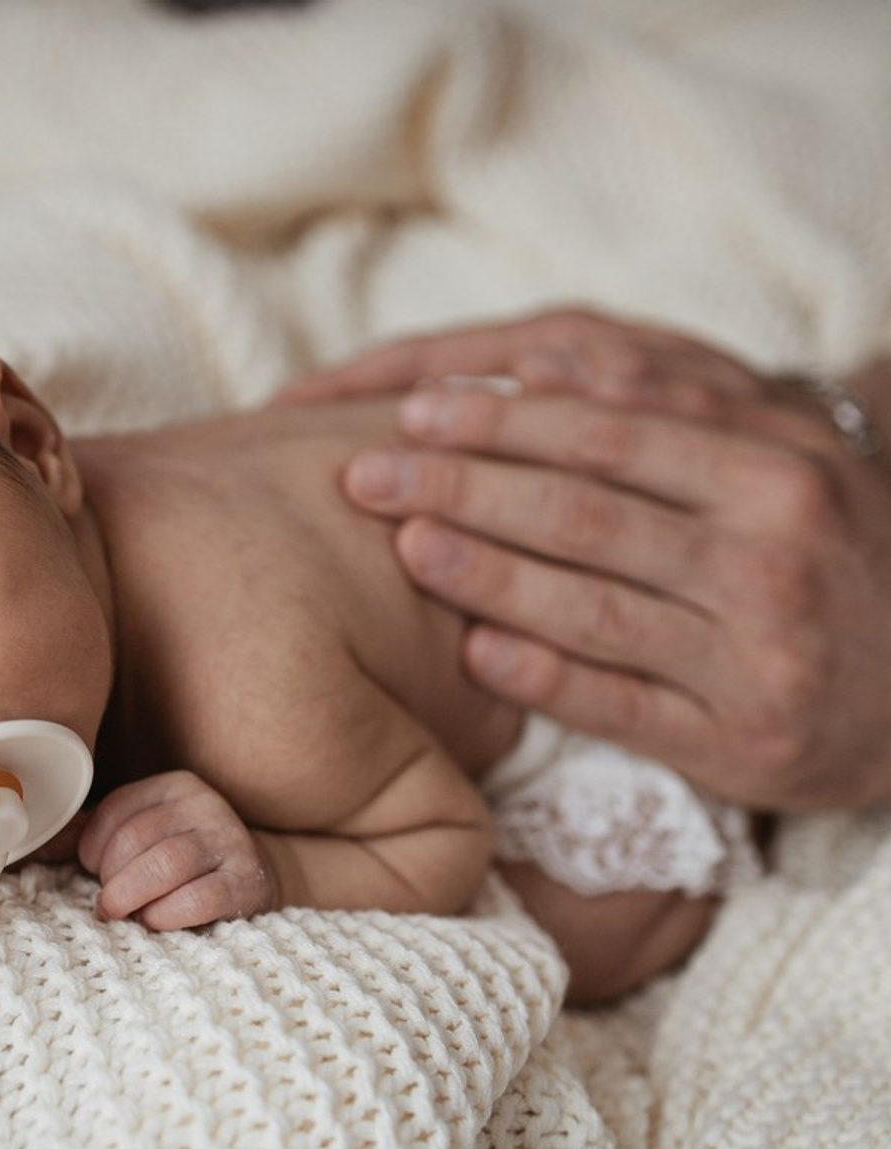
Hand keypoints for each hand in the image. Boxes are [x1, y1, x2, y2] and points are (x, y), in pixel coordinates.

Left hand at [78, 771, 276, 928]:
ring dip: (133, 896)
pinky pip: (200, 897)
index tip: (94, 871)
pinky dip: (168, 914)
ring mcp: (230, 841)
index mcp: (174, 786)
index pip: (116, 809)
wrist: (253, 882)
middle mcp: (205, 805)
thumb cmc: (181, 864)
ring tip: (127, 913)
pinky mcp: (247, 881)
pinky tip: (157, 921)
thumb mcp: (140, 839)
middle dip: (112, 877)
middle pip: (137, 838)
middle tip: (110, 901)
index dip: (92, 847)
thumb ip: (90, 838)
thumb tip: (33, 848)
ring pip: (166, 863)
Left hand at [313, 311, 890, 810]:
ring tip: (405, 547)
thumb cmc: (821, 553)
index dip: (500, 423)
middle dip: (463, 488)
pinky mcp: (741, 744)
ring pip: (594, 608)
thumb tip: (538, 365)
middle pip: (584, 513)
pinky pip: (624, 708)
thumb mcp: (776, 462)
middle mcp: (766, 559)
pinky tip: (475, 655)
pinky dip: (545, 678)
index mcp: (771, 472)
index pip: (609, 437)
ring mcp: (755, 657)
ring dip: (487, 576)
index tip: (412, 412)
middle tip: (366, 475)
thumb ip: (673, 414)